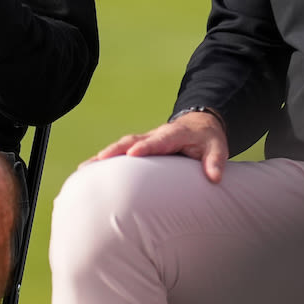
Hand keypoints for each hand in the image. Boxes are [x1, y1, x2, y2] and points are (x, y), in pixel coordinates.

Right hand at [89, 110, 229, 182]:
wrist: (198, 125)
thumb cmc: (207, 139)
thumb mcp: (218, 147)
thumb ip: (215, 161)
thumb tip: (214, 178)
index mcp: (174, 134)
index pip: (158, 140)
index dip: (145, 146)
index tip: (133, 153)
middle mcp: (155, 135)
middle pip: (131, 141)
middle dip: (115, 150)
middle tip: (99, 160)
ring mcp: (144, 140)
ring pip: (121, 146)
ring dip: (103, 156)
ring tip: (84, 168)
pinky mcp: (138, 147)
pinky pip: (119, 152)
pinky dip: (103, 159)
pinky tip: (88, 170)